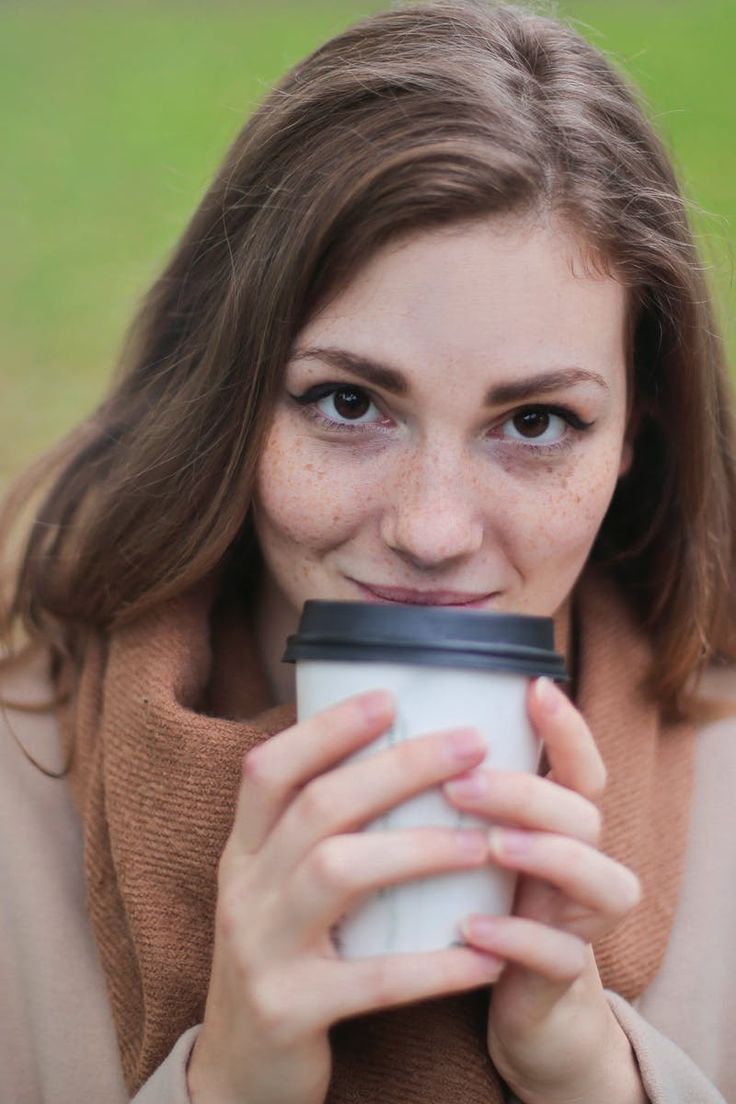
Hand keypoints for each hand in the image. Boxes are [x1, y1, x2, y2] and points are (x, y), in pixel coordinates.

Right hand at [188, 690, 504, 1103]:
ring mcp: (259, 950)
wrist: (240, 1072)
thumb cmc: (282, 958)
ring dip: (418, 849)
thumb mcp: (276, 889)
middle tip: (471, 745)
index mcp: (243, 852)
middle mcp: (243, 890)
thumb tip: (391, 759)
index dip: (326, 728)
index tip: (389, 696)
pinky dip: (432, 965)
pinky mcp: (288, 1010)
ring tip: (482, 843)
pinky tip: (486, 956)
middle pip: (318, 807)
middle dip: (397, 769)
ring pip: (338, 873)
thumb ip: (313, 835)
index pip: (270, 769)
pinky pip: (370, 979)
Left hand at [444, 677, 645, 1103]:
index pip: (579, 763)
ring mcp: (581, 919)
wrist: (508, 997)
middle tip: (460, 783)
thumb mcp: (468, 835)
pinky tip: (471, 929)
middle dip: (526, 793)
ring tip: (490, 846)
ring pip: (599, 880)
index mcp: (557, 820)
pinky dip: (517, 940)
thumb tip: (384, 719)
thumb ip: (452, 789)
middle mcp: (582, 860)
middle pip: (583, 813)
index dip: (567, 727)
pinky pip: (560, 957)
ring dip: (543, 856)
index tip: (535, 686)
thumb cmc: (478, 895)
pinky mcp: (565, 977)